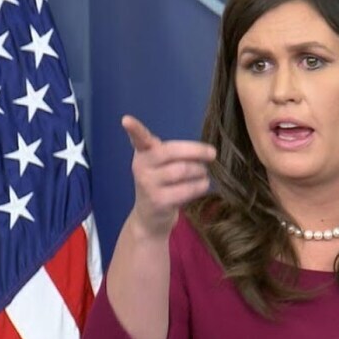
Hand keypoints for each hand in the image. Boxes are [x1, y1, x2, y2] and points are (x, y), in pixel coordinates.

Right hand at [122, 115, 215, 237]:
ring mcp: (148, 185)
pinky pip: (187, 189)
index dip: (134, 129)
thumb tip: (204, 150)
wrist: (149, 217)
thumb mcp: (159, 165)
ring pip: (183, 170)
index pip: (138, 139)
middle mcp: (141, 167)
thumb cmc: (160, 184)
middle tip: (212, 153)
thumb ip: (170, 152)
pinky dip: (200, 186)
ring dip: (200, 171)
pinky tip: (203, 185)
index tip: (126, 120)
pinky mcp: (159, 201)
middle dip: (196, 151)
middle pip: (172, 152)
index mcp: (143, 153)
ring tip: (203, 173)